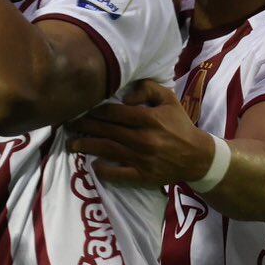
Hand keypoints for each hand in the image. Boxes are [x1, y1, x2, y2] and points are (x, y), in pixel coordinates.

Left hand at [66, 79, 212, 185]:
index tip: (80, 109)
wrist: (197, 157)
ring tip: (71, 144)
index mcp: (149, 119)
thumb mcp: (169, 99)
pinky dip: (103, 170)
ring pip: (107, 150)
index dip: (93, 111)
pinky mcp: (143, 176)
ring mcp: (142, 159)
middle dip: (84, 127)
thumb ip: (147, 88)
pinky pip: (118, 174)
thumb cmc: (179, 125)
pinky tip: (93, 165)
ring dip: (86, 146)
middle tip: (67, 125)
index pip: (113, 113)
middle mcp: (144, 139)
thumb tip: (124, 96)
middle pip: (106, 131)